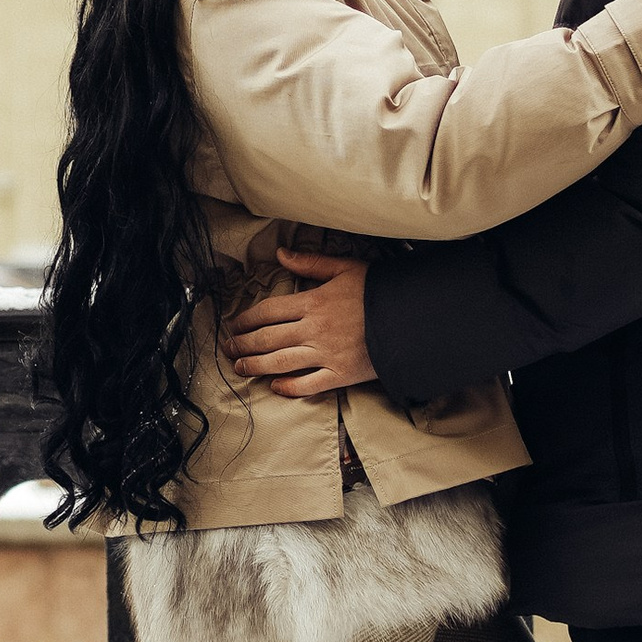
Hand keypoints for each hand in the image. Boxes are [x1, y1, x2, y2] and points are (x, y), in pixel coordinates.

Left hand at [223, 248, 379, 396]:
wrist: (412, 319)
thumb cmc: (379, 291)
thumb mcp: (346, 268)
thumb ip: (311, 263)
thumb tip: (280, 254)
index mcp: (313, 302)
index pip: (268, 311)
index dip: (246, 319)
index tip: (234, 324)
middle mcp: (314, 329)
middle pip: (267, 338)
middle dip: (243, 344)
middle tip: (229, 348)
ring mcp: (326, 354)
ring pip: (280, 362)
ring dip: (255, 366)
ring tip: (240, 368)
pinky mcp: (341, 374)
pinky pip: (308, 385)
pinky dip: (289, 387)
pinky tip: (274, 387)